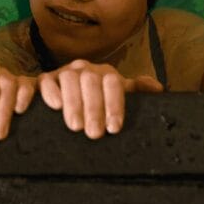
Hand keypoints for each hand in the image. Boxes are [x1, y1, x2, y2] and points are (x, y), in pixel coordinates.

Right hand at [37, 59, 162, 138]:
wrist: (70, 95)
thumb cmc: (99, 101)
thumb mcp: (119, 96)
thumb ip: (136, 90)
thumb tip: (158, 88)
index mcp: (106, 73)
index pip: (113, 83)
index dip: (114, 105)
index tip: (114, 128)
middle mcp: (86, 69)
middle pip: (91, 81)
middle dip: (94, 108)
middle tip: (94, 134)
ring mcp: (65, 72)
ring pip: (69, 79)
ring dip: (73, 103)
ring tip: (75, 126)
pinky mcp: (46, 79)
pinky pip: (46, 80)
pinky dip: (50, 92)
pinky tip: (55, 106)